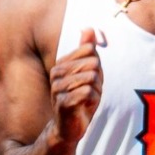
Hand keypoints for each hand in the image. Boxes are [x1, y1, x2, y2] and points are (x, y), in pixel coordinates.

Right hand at [49, 28, 102, 146]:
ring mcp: (58, 88)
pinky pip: (88, 92)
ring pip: (91, 78)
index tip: (90, 80)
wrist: (70, 126)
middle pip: (93, 64)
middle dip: (98, 81)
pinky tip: (85, 107)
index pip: (90, 52)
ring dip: (96, 91)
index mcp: (61, 64)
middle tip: (90, 92)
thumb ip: (87, 50)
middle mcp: (56, 73)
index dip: (97, 68)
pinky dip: (93, 100)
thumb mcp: (88, 71)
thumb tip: (89, 28)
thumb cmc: (81, 98)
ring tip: (87, 100)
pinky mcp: (62, 102)